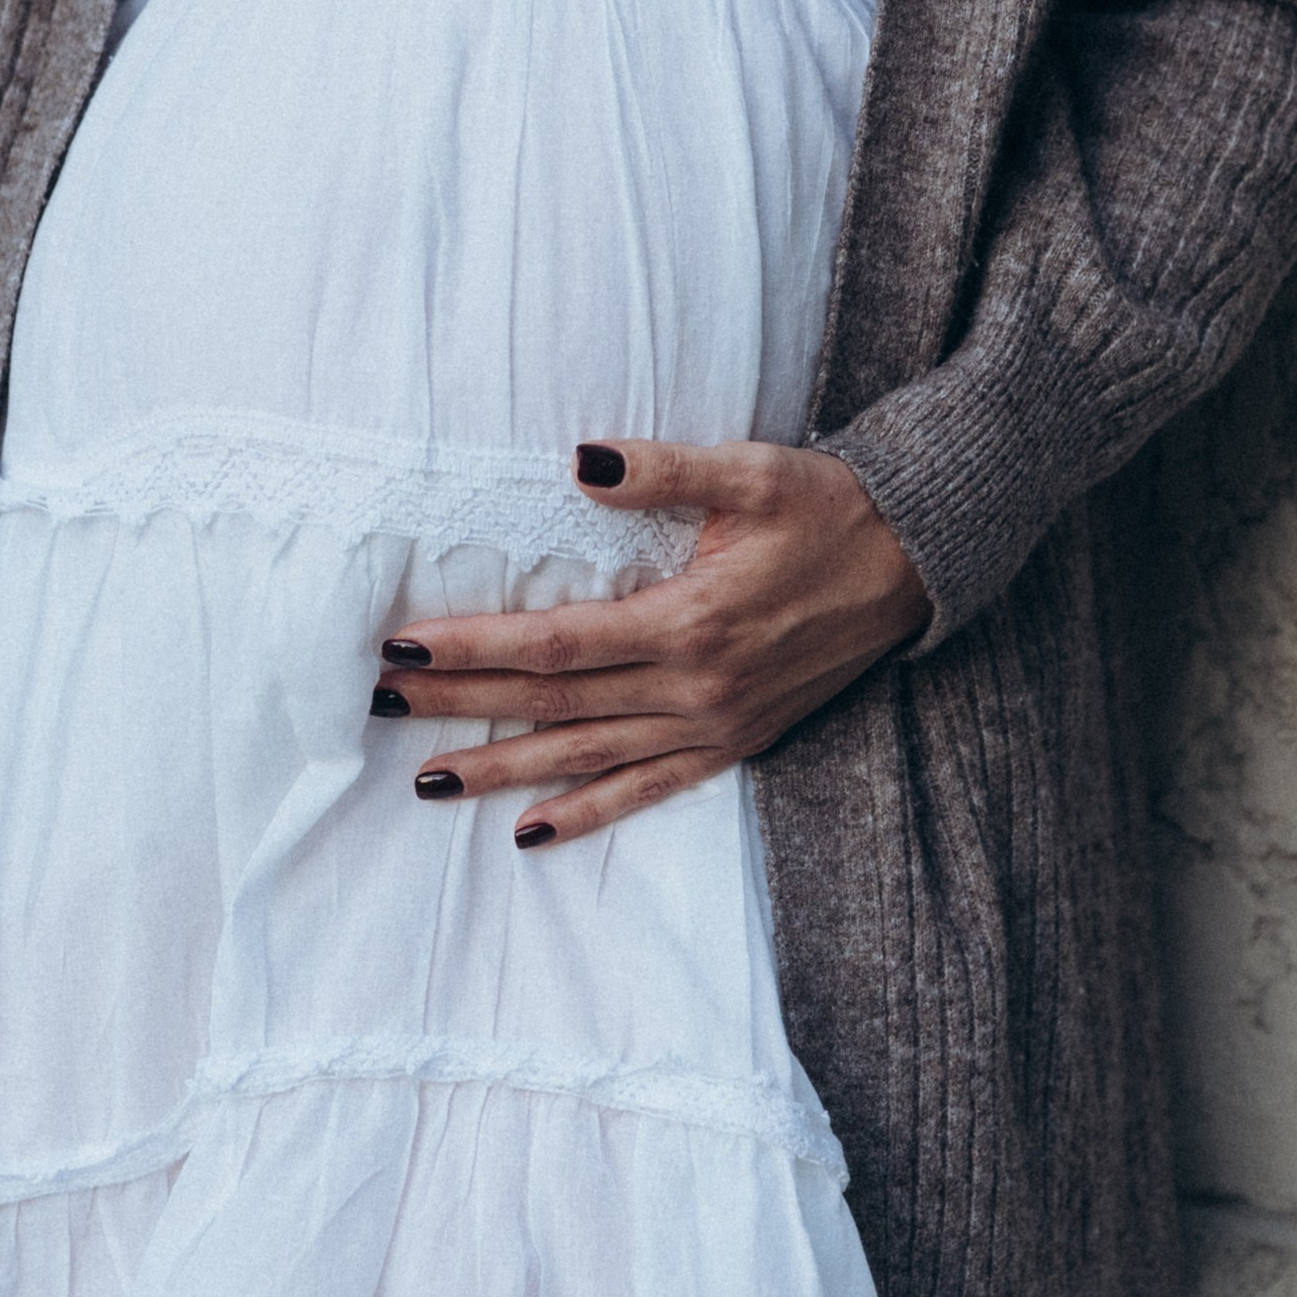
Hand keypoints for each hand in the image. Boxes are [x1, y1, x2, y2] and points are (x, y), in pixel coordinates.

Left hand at [373, 438, 929, 847]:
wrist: (918, 561)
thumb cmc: (830, 506)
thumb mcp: (753, 472)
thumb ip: (664, 470)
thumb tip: (579, 464)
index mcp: (690, 620)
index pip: (556, 642)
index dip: (475, 645)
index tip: (404, 648)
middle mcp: (695, 687)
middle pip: (554, 702)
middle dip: (462, 703)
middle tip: (379, 706)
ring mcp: (715, 725)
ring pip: (588, 756)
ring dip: (505, 768)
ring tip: (428, 777)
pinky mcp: (736, 743)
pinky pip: (649, 790)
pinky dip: (588, 814)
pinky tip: (529, 832)